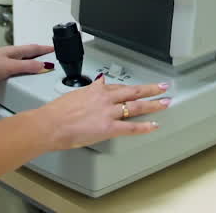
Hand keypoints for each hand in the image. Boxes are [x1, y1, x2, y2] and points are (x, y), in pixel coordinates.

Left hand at [0, 45, 53, 95]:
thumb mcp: (8, 65)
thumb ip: (26, 66)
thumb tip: (44, 66)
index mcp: (13, 53)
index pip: (33, 49)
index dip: (45, 49)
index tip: (56, 49)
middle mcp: (9, 62)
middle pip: (29, 62)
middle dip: (41, 64)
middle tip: (54, 68)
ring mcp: (3, 74)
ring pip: (21, 76)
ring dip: (30, 79)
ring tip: (43, 85)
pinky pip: (12, 88)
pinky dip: (19, 90)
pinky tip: (24, 95)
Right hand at [33, 77, 169, 150]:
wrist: (50, 123)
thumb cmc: (57, 112)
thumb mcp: (73, 95)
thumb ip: (87, 93)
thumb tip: (94, 87)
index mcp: (96, 90)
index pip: (118, 87)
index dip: (130, 88)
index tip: (138, 88)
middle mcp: (105, 98)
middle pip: (133, 91)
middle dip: (150, 89)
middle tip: (163, 87)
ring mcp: (108, 112)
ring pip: (136, 106)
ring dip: (153, 104)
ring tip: (165, 102)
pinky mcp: (108, 128)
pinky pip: (131, 127)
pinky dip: (144, 126)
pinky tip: (154, 125)